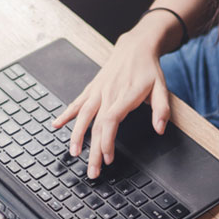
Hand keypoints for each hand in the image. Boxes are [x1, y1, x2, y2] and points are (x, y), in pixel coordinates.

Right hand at [51, 24, 171, 177]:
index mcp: (125, 95)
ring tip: (73, 153)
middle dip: (93, 150)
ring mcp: (97, 91)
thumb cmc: (148, 69)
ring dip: (76, 135)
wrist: (135, 47)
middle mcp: (107, 94)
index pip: (111, 120)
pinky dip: (65, 114)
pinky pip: (76, 103)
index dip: (106, 141)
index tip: (108, 158)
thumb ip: (161, 109)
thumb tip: (159, 129)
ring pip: (82, 115)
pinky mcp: (92, 88)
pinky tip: (56, 124)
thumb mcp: (162, 87)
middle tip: (92, 171)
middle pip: (96, 125)